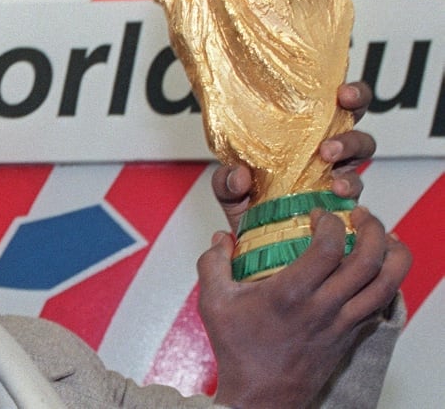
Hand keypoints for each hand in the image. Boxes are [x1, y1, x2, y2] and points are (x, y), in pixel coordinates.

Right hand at [197, 207, 410, 407]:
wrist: (260, 396)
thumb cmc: (238, 350)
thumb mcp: (213, 303)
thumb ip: (212, 264)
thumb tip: (221, 237)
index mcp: (290, 295)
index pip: (328, 248)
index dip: (330, 222)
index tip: (318, 215)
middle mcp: (323, 308)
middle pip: (369, 260)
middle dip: (372, 229)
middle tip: (360, 216)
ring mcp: (342, 323)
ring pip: (387, 283)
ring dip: (392, 253)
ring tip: (381, 236)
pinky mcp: (350, 335)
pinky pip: (382, 304)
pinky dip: (388, 280)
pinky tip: (377, 267)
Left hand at [212, 82, 375, 232]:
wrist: (256, 245)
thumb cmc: (247, 208)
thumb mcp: (229, 191)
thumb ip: (226, 181)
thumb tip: (239, 175)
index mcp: (304, 137)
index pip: (332, 105)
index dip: (349, 94)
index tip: (341, 92)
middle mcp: (327, 153)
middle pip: (355, 121)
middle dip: (354, 115)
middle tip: (332, 128)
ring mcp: (338, 176)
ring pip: (362, 152)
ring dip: (349, 149)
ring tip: (329, 161)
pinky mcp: (344, 203)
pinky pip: (358, 192)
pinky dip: (349, 189)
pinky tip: (336, 192)